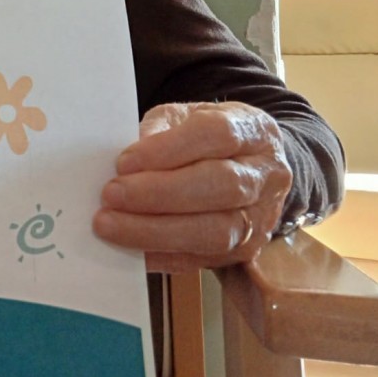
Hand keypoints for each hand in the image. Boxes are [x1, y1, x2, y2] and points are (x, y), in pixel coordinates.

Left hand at [92, 101, 292, 272]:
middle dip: (159, 193)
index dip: (169, 149)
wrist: (247, 167)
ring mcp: (261, 218)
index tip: (124, 161)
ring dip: (155, 230)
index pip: (217, 135)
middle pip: (221, 186)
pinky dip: (160, 254)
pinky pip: (202, 259)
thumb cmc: (206, 138)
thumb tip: (126, 164)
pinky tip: (127, 247)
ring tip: (110, 224)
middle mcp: (267, 175)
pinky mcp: (245, 252)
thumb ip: (157, 131)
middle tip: (111, 194)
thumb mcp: (182, 117)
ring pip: (216, 231)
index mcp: (253, 130)